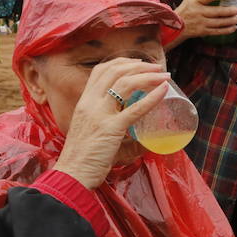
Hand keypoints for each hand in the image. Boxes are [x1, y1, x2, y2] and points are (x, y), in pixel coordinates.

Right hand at [53, 59, 169, 187]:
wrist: (72, 173)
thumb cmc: (81, 155)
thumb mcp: (87, 127)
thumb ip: (101, 118)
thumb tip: (124, 116)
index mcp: (84, 101)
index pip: (100, 70)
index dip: (121, 63)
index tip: (138, 64)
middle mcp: (90, 103)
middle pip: (115, 72)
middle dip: (139, 66)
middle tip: (156, 67)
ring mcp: (101, 115)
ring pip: (126, 84)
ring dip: (148, 76)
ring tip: (164, 76)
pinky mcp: (112, 129)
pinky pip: (135, 109)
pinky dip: (152, 97)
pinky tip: (164, 91)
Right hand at [175, 0, 236, 37]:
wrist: (176, 25)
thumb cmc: (187, 7)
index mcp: (195, 0)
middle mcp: (198, 11)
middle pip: (216, 11)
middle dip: (229, 11)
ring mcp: (200, 22)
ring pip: (218, 23)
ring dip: (231, 21)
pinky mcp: (202, 32)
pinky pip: (217, 32)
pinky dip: (227, 30)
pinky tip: (234, 27)